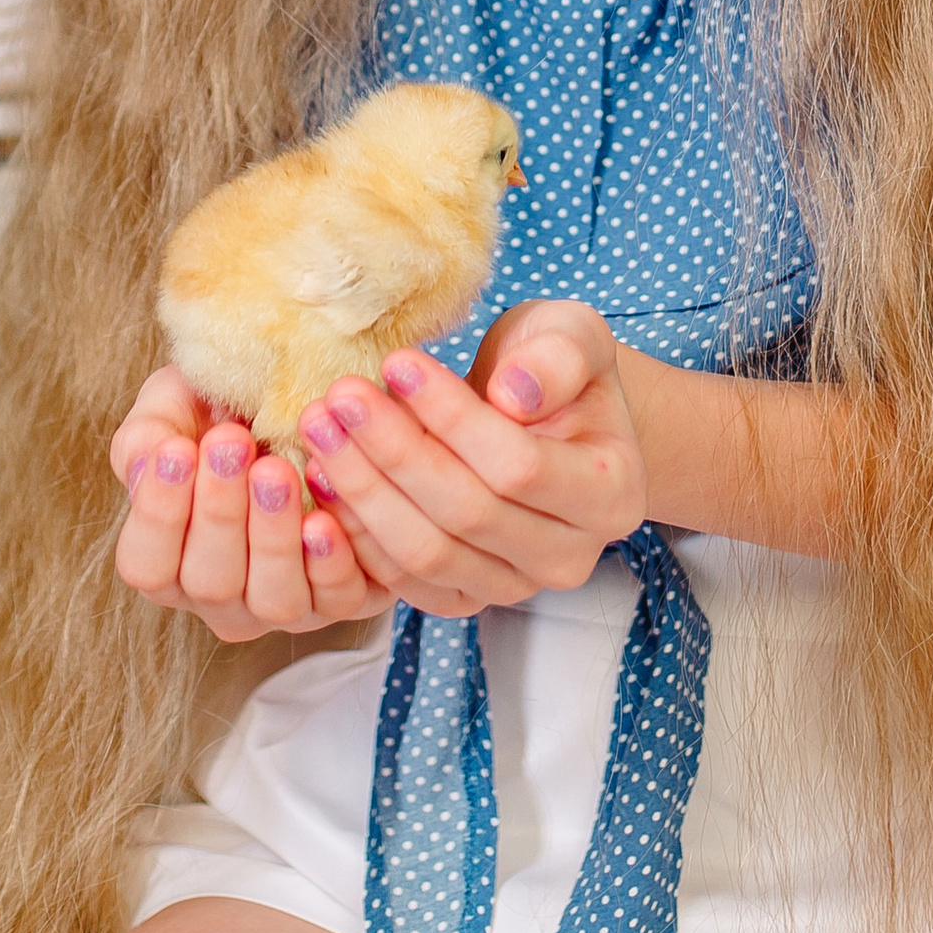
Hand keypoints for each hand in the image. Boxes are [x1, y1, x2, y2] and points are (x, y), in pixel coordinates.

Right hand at [108, 370, 388, 640]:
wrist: (300, 395)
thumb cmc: (222, 411)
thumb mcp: (171, 408)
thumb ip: (146, 438)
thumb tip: (145, 467)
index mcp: (169, 564)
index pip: (148, 564)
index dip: (159, 513)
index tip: (176, 450)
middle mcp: (221, 598)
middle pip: (210, 583)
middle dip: (220, 512)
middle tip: (231, 443)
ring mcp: (280, 604)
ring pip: (273, 599)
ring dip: (273, 536)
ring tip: (276, 471)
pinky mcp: (339, 598)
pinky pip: (336, 597)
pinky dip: (330, 560)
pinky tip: (324, 517)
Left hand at [294, 300, 648, 622]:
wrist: (540, 412)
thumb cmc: (553, 366)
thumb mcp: (572, 335)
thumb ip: (558, 357)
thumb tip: (514, 396)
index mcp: (612, 493)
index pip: (519, 466)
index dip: (451, 417)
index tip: (398, 363)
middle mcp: (570, 557)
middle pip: (467, 515)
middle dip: (394, 451)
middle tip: (340, 396)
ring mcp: (515, 587)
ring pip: (426, 553)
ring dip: (363, 491)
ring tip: (320, 429)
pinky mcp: (464, 597)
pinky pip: (402, 580)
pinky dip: (356, 532)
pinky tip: (321, 476)